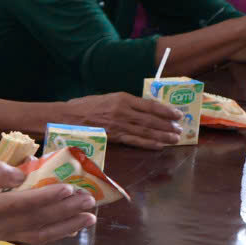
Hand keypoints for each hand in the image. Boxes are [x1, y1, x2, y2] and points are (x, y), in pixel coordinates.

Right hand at [0, 155, 95, 244]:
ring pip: (39, 231)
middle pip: (37, 218)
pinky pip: (33, 236)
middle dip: (66, 209)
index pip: (21, 202)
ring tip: (90, 218)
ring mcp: (0, 233)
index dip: (46, 196)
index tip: (69, 188)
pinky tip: (69, 227)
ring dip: (66, 224)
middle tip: (90, 199)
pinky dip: (54, 232)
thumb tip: (19, 172)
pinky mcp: (1, 235)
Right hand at [63, 92, 180, 148]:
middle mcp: (122, 111)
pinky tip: (159, 145)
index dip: (166, 110)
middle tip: (180, 129)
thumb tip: (142, 108)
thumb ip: (124, 103)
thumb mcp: (106, 98)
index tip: (178, 114)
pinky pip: (135, 141)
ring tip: (175, 138)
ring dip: (163, 136)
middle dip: (168, 125)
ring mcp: (118, 125)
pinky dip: (149, 143)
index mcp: (122, 98)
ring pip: (146, 131)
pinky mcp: (113, 136)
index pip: (150, 105)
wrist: (65, 117)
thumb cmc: (84, 106)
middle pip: (151, 119)